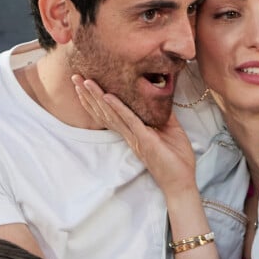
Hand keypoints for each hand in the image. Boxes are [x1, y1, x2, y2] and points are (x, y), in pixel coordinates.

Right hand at [72, 75, 196, 195]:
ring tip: (85, 82)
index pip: (110, 113)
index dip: (97, 99)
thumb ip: (162, 114)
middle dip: (89, 95)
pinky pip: (129, 121)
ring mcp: (135, 138)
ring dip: (97, 98)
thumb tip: (159, 97)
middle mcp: (129, 135)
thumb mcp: (170, 130)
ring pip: (111, 115)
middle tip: (76, 78)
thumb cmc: (176, 158)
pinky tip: (107, 97)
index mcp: (133, 132)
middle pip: (104, 112)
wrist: (182, 181)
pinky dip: (117, 108)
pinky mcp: (144, 140)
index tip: (86, 83)